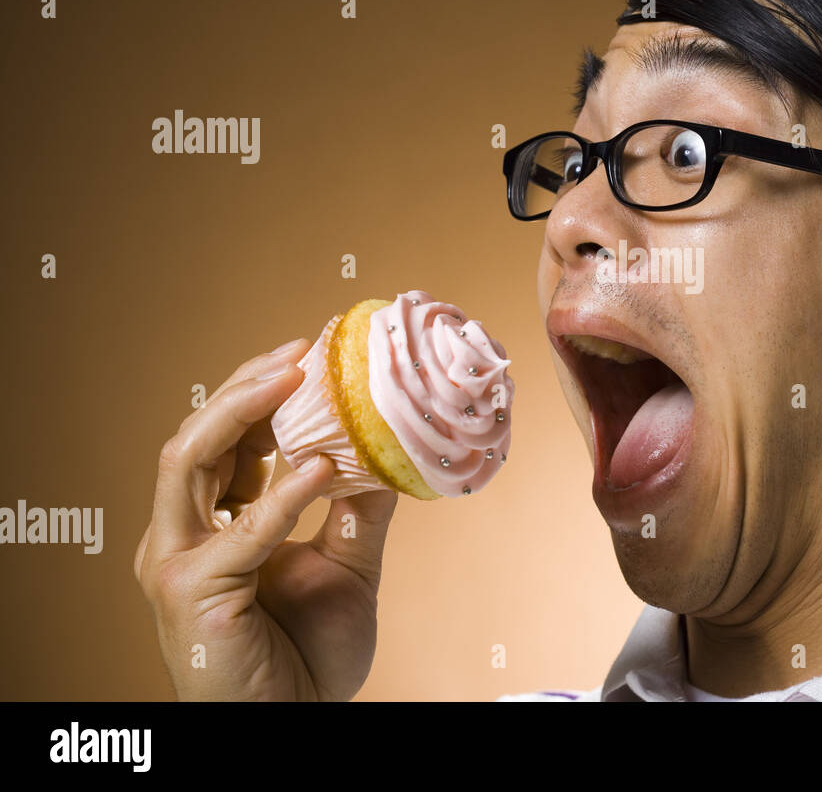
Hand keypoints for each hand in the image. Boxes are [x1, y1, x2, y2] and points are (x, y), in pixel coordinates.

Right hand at [135, 340, 398, 699]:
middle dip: (246, 386)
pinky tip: (320, 467)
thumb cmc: (307, 658)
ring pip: (188, 459)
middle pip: (198, 437)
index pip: (225, 442)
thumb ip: (358, 510)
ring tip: (296, 377)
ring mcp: (177, 563)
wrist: (295, 726)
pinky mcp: (190, 593)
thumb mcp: (347, 567)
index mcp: (211, 526)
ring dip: (242, 411)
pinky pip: (238, 531)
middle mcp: (182, 536)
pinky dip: (281, 495)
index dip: (260, 395)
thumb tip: (391, 451)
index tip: (311, 358)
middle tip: (302, 350)